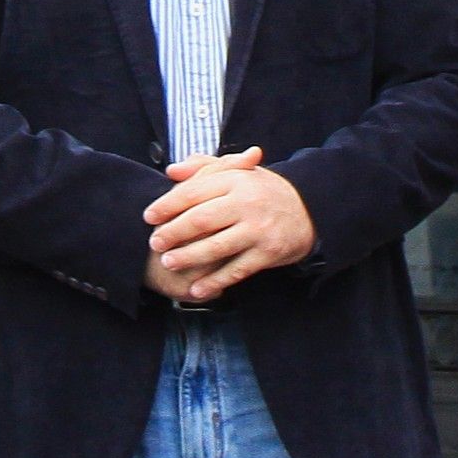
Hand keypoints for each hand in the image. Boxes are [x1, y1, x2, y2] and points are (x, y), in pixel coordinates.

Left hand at [142, 147, 314, 302]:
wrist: (308, 210)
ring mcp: (259, 229)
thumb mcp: (238, 171)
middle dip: (173, 233)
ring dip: (188, 257)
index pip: (194, 192)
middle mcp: (247, 203)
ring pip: (216, 247)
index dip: (168, 204)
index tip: (149, 216)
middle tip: (154, 243)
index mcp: (235, 180)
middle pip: (201, 219)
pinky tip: (197, 289)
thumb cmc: (264, 190)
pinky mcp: (268, 252)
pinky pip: (236, 270)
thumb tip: (172, 171)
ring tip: (169, 262)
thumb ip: (204, 167)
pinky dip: (215, 282)